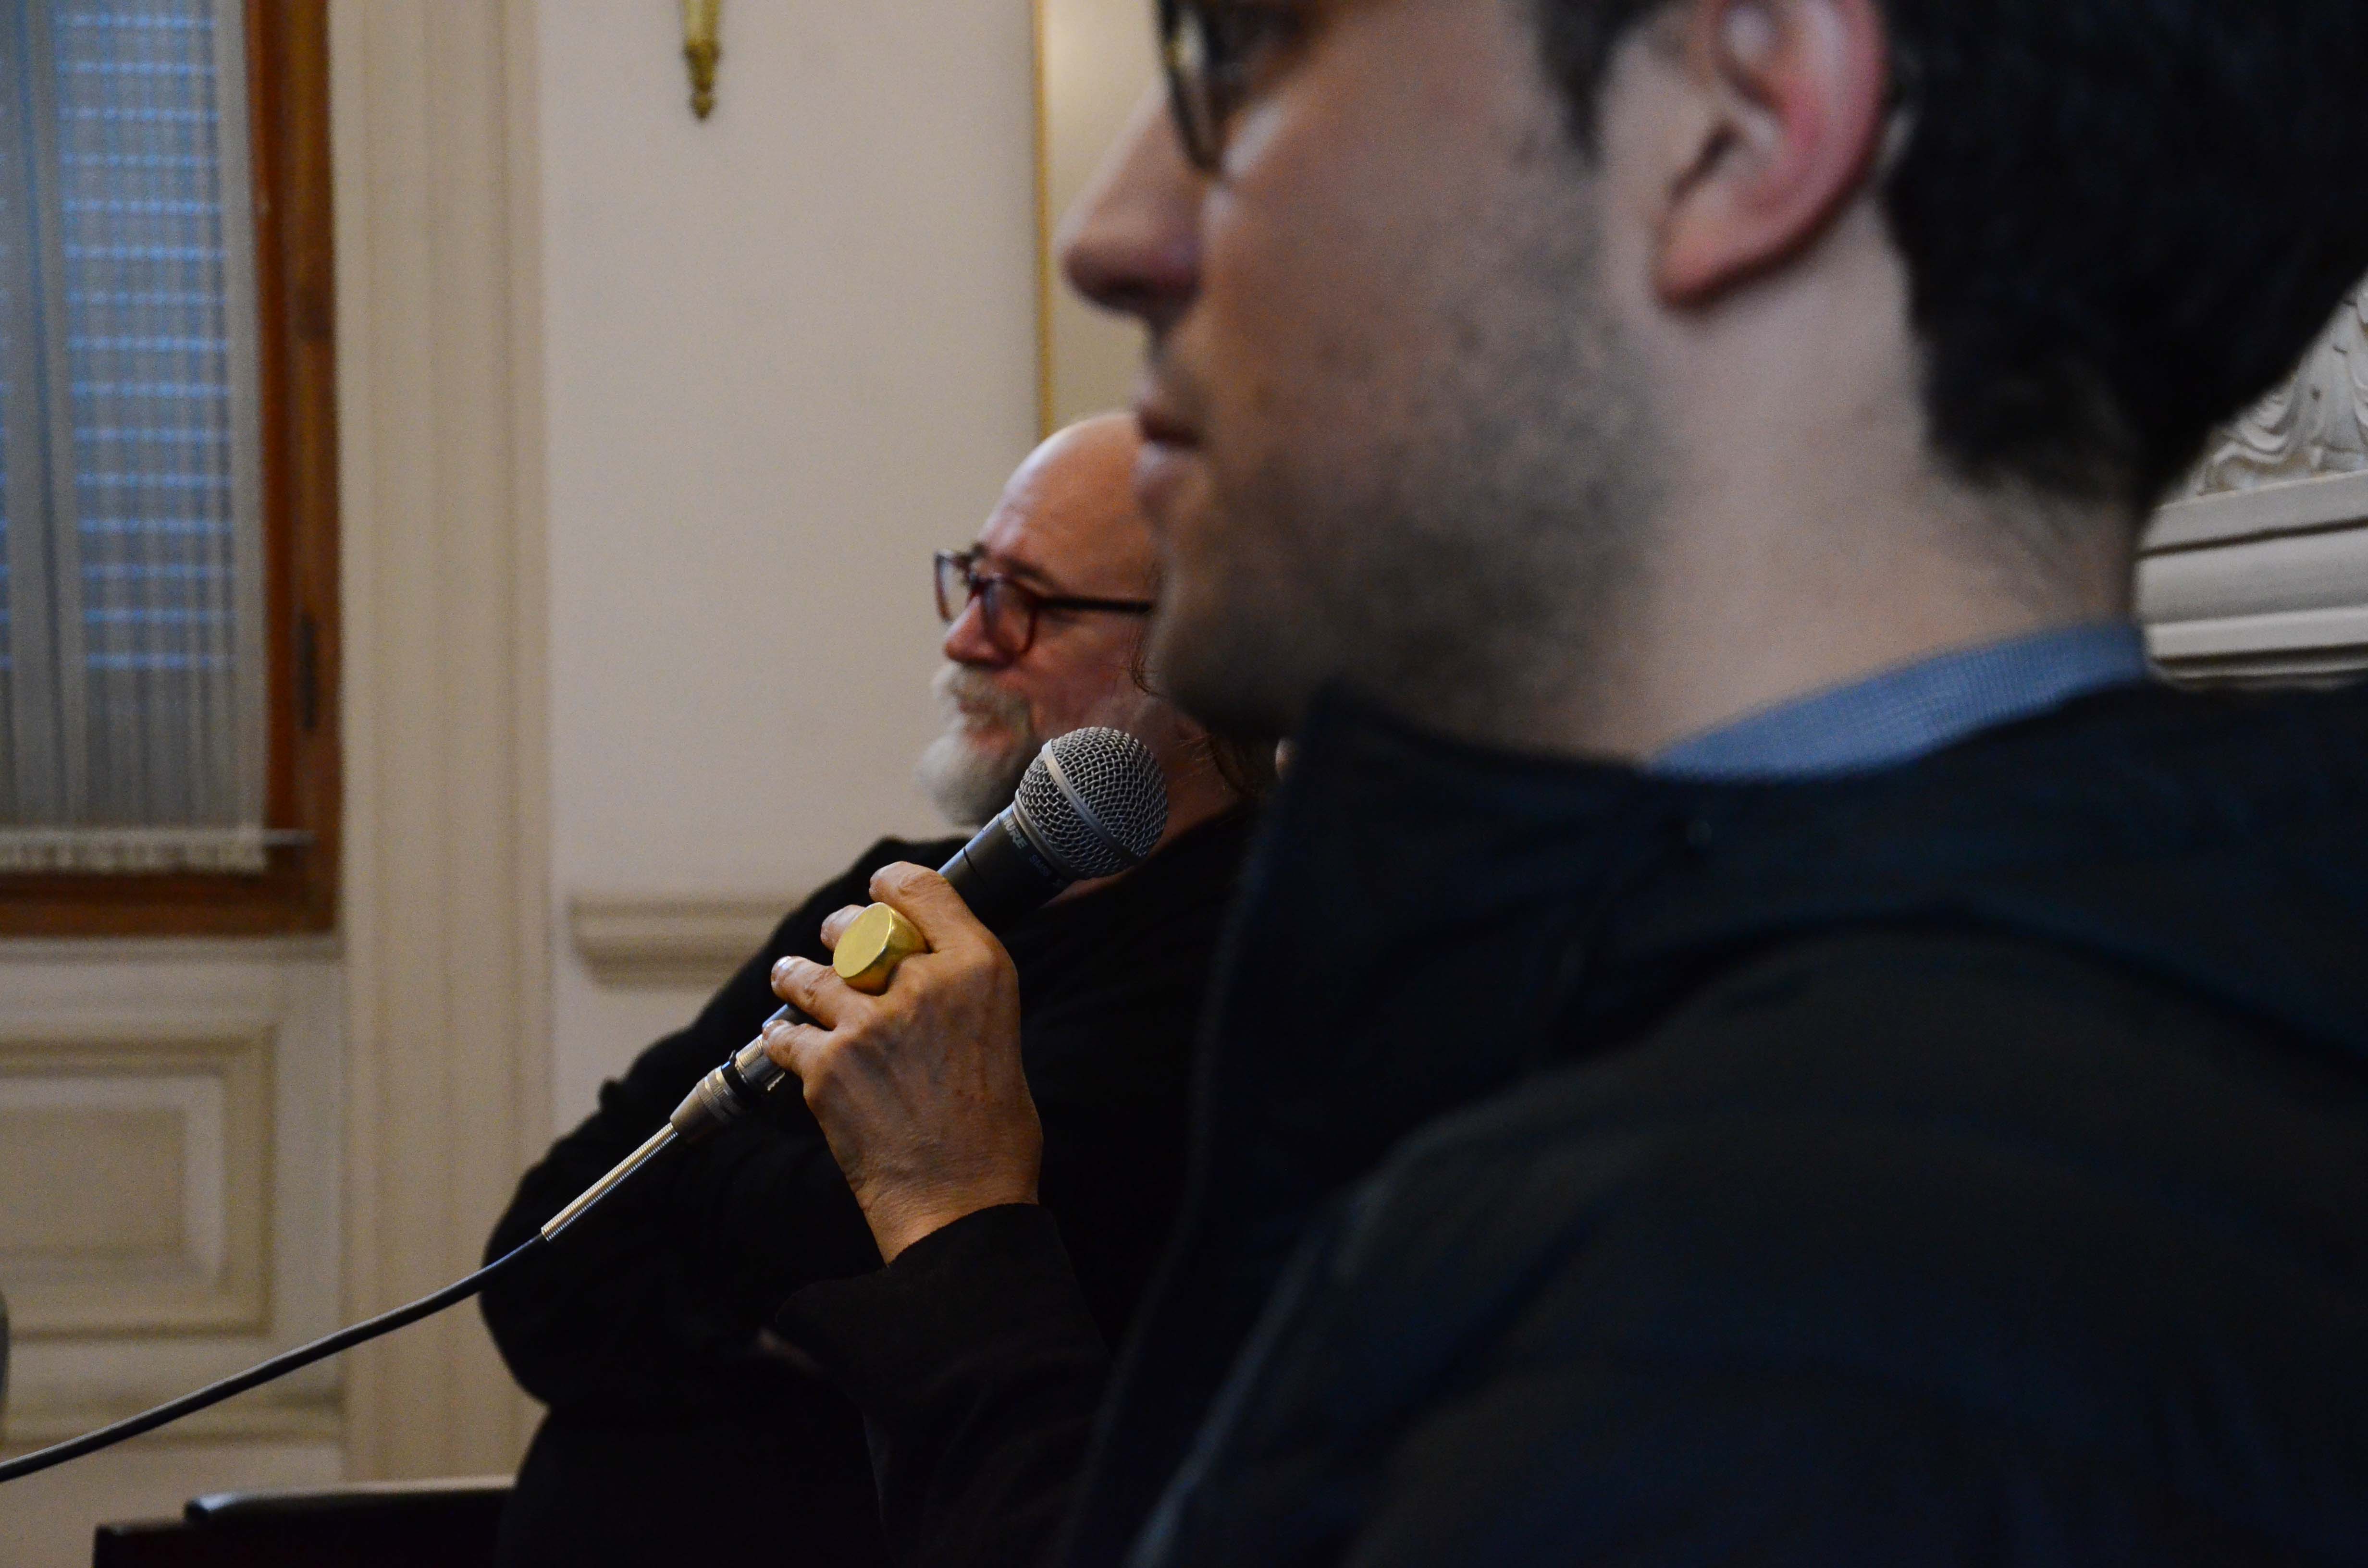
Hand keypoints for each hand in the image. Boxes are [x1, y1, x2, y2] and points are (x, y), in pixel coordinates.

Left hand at [764, 863, 1040, 1262]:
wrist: (961, 1203)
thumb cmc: (991, 1133)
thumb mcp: (998, 1033)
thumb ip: (961, 990)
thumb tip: (921, 965)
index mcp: (980, 969)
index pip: (923, 890)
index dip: (889, 885)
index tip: (876, 889)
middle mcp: (925, 984)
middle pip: (858, 927)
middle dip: (840, 936)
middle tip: (836, 948)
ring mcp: (870, 1023)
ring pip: (809, 974)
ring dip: (796, 978)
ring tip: (792, 981)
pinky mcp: (826, 1064)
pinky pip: (785, 1033)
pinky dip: (784, 1040)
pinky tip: (791, 1047)